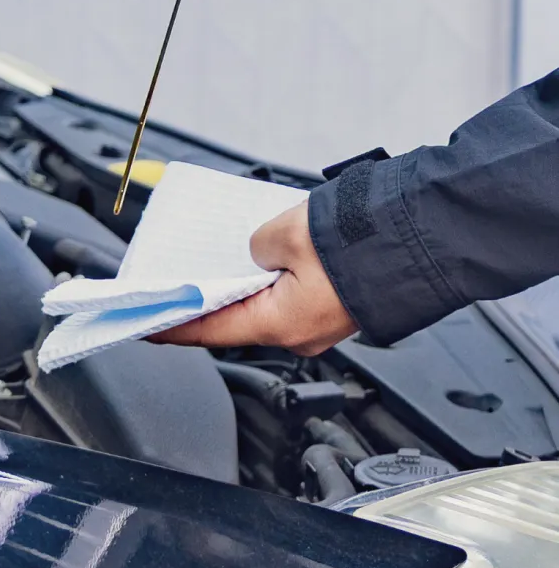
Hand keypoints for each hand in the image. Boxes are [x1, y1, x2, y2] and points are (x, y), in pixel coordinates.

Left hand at [149, 201, 357, 355]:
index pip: (209, 330)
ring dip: (240, 284)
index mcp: (282, 323)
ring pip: (265, 304)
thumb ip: (257, 245)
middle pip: (236, 318)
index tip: (143, 325)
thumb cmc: (363, 239)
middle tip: (173, 284)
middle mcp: (300, 334)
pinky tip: (258, 255)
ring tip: (212, 261)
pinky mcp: (335, 306)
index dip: (172, 325)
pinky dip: (269, 279)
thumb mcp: (287, 232)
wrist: (424, 235)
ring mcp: (320, 323)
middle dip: (207, 299)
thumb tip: (258, 252)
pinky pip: (290, 295)